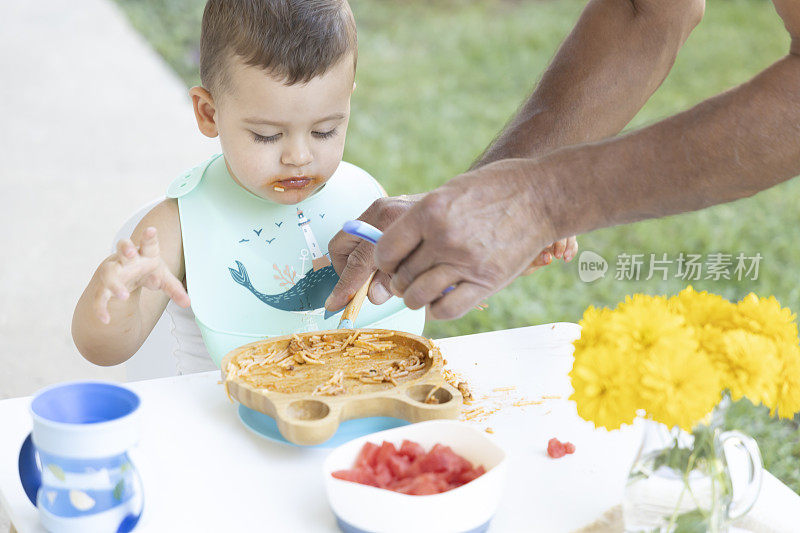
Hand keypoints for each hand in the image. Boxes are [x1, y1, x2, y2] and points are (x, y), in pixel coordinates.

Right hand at [94, 227, 189, 323]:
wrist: (126, 273)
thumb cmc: (147, 270)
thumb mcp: (164, 278)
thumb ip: (175, 289)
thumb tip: (187, 303)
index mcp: (145, 253)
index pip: (148, 243)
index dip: (149, 237)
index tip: (151, 230)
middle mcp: (127, 259)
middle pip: (123, 249)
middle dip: (126, 248)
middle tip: (131, 252)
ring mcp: (114, 271)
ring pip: (109, 273)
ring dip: (115, 284)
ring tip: (123, 295)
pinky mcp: (104, 286)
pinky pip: (100, 296)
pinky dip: (101, 308)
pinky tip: (105, 319)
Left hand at [325, 184, 572, 313]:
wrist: (543, 194)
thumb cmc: (495, 188)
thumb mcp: (450, 190)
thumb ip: (421, 218)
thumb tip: (394, 247)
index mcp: (429, 211)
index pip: (385, 250)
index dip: (382, 262)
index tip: (389, 263)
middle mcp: (444, 238)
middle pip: (401, 276)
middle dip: (398, 282)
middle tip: (405, 280)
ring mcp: (466, 262)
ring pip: (418, 297)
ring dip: (414, 298)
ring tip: (421, 291)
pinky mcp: (487, 281)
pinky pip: (447, 309)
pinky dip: (436, 310)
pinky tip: (439, 301)